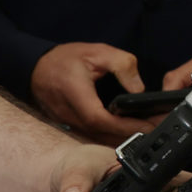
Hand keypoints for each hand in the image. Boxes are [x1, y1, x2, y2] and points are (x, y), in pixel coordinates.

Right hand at [31, 42, 152, 146]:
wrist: (36, 67)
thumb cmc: (65, 59)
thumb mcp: (98, 52)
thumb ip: (122, 65)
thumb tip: (139, 88)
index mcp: (76, 95)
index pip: (100, 119)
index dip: (124, 126)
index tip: (146, 126)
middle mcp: (69, 115)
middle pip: (101, 135)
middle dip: (130, 135)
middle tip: (155, 129)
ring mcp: (67, 123)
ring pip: (96, 139)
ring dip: (121, 138)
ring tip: (146, 130)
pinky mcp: (69, 125)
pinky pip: (91, 136)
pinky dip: (109, 136)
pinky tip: (126, 132)